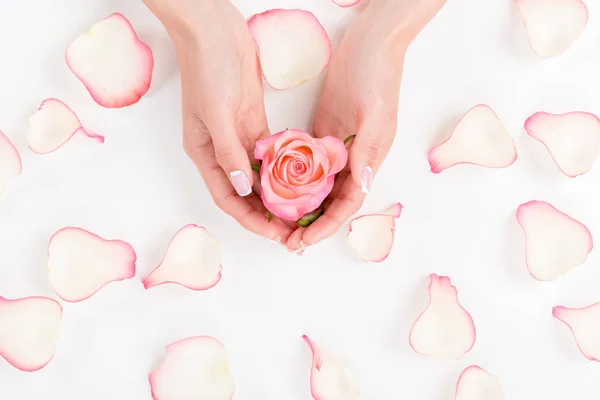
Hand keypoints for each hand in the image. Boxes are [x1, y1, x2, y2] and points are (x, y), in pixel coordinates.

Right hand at [143, 0, 294, 242]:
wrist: (214, 30)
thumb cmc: (207, 70)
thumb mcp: (215, 114)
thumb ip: (229, 153)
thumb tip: (246, 189)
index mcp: (204, 154)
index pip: (229, 199)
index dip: (251, 220)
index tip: (276, 234)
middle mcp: (221, 151)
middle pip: (246, 193)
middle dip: (267, 214)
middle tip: (295, 229)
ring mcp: (239, 136)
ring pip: (260, 176)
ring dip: (278, 195)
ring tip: (302, 210)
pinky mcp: (253, 121)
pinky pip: (270, 153)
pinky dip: (283, 168)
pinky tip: (301, 179)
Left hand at [287, 0, 446, 251]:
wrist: (370, 44)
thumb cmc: (379, 77)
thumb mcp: (377, 114)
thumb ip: (370, 151)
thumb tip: (362, 185)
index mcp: (368, 160)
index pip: (346, 203)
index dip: (326, 225)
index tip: (303, 240)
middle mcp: (352, 160)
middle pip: (330, 202)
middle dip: (310, 224)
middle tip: (285, 241)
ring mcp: (336, 147)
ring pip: (317, 187)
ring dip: (300, 207)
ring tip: (276, 222)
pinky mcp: (322, 132)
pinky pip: (306, 162)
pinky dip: (292, 178)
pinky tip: (273, 188)